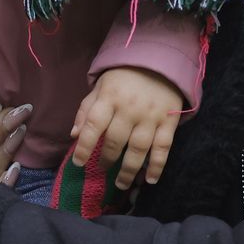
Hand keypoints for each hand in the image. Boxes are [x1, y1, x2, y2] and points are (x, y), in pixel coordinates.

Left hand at [71, 67, 183, 189]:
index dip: (84, 146)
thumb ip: (86, 109)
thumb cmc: (125, 76)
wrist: (160, 59)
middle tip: (102, 169)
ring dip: (128, 170)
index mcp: (110, 97)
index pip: (93, 125)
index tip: (78, 163)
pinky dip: (157, 165)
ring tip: (121, 184)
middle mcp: (130, 108)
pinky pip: (163, 147)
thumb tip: (74, 135)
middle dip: (106, 159)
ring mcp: (151, 116)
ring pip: (138, 148)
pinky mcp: (169, 121)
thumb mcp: (101, 86)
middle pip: (116, 140)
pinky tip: (149, 180)